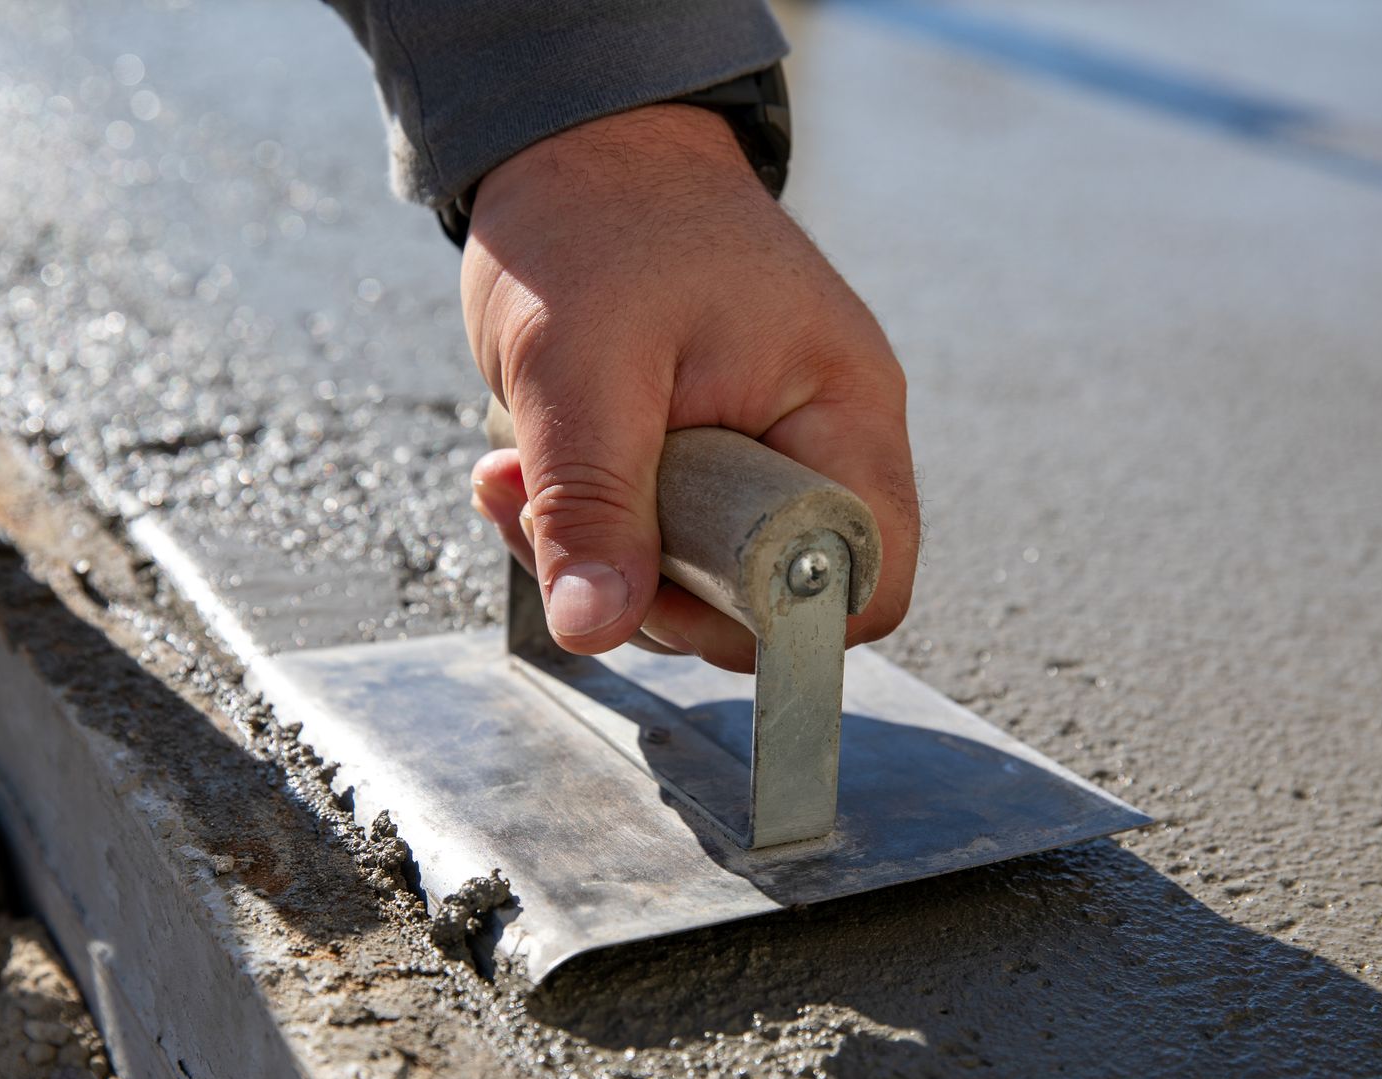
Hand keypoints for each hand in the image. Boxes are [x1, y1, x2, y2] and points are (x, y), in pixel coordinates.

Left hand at [461, 103, 917, 672]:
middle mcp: (820, 443)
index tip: (662, 592)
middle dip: (646, 588)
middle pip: (770, 600)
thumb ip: (591, 503)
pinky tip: (524, 472)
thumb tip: (594, 627)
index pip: (867, 578)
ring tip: (514, 481)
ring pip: (698, 581)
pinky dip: (584, 527)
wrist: (577, 147)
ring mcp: (763, 454)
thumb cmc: (598, 221)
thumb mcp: (578, 367)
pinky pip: (657, 541)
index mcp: (841, 411)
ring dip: (594, 556)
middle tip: (548, 521)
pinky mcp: (706, 461)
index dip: (777, 622)